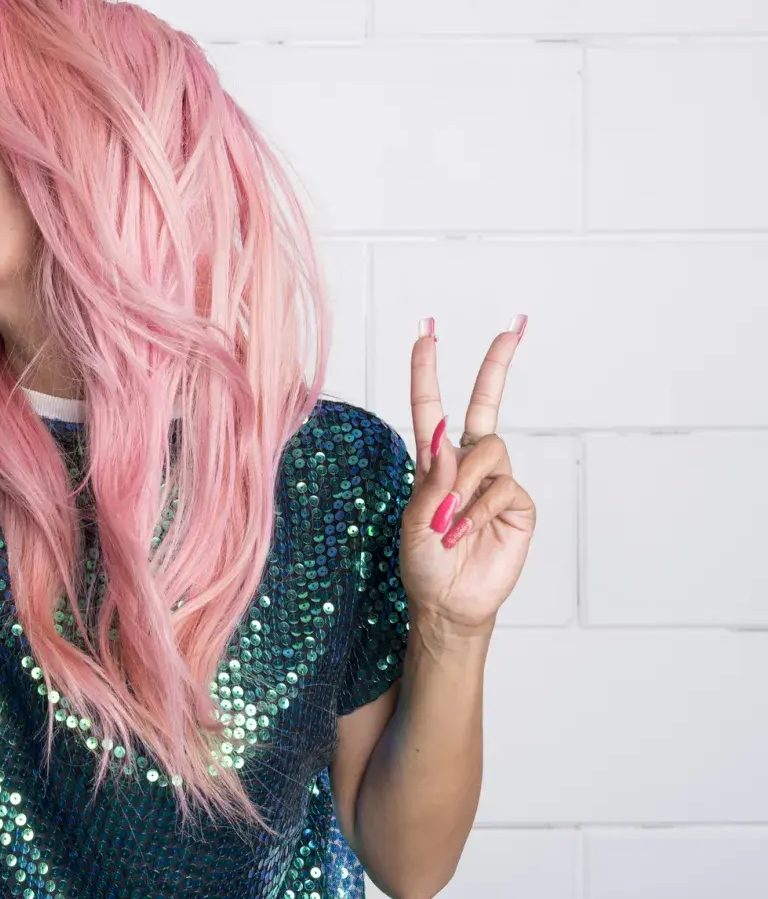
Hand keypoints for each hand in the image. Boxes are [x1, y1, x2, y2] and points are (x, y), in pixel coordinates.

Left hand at [399, 317, 536, 636]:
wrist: (448, 603)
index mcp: (435, 462)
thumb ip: (432, 479)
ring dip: (466, 484)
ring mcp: (496, 482)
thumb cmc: (423, 563)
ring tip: (448, 521)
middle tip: (512, 330)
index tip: (427, 336)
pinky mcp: (518, 505)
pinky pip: (503, 488)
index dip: (428, 373)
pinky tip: (465, 532)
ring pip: (489, 450)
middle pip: (487, 404)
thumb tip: (446, 436)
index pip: (432, 408)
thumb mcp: (413, 520)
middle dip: (497, 366)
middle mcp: (468, 465)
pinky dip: (479, 510)